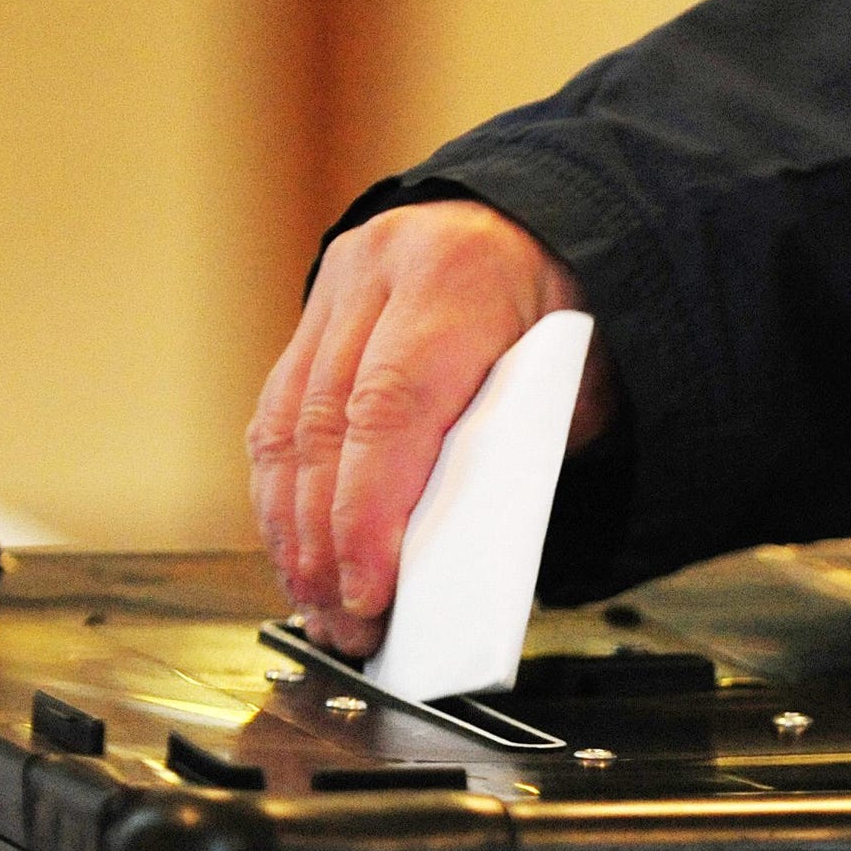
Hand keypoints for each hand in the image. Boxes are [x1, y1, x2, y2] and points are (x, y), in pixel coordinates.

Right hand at [247, 199, 617, 656]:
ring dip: (292, 529)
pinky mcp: (314, 313)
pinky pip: (279, 414)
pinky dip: (284, 492)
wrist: (546, 227)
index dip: (367, 515)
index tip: (369, 593)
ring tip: (317, 604)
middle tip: (344, 623)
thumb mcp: (571, 386)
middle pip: (325, 427)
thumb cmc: (567, 318)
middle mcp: (380, 271)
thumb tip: (447, 561)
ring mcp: (337, 287)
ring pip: (285, 424)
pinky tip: (297, 550)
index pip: (390, 411)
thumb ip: (512, 457)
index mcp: (456, 279)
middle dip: (325, 542)